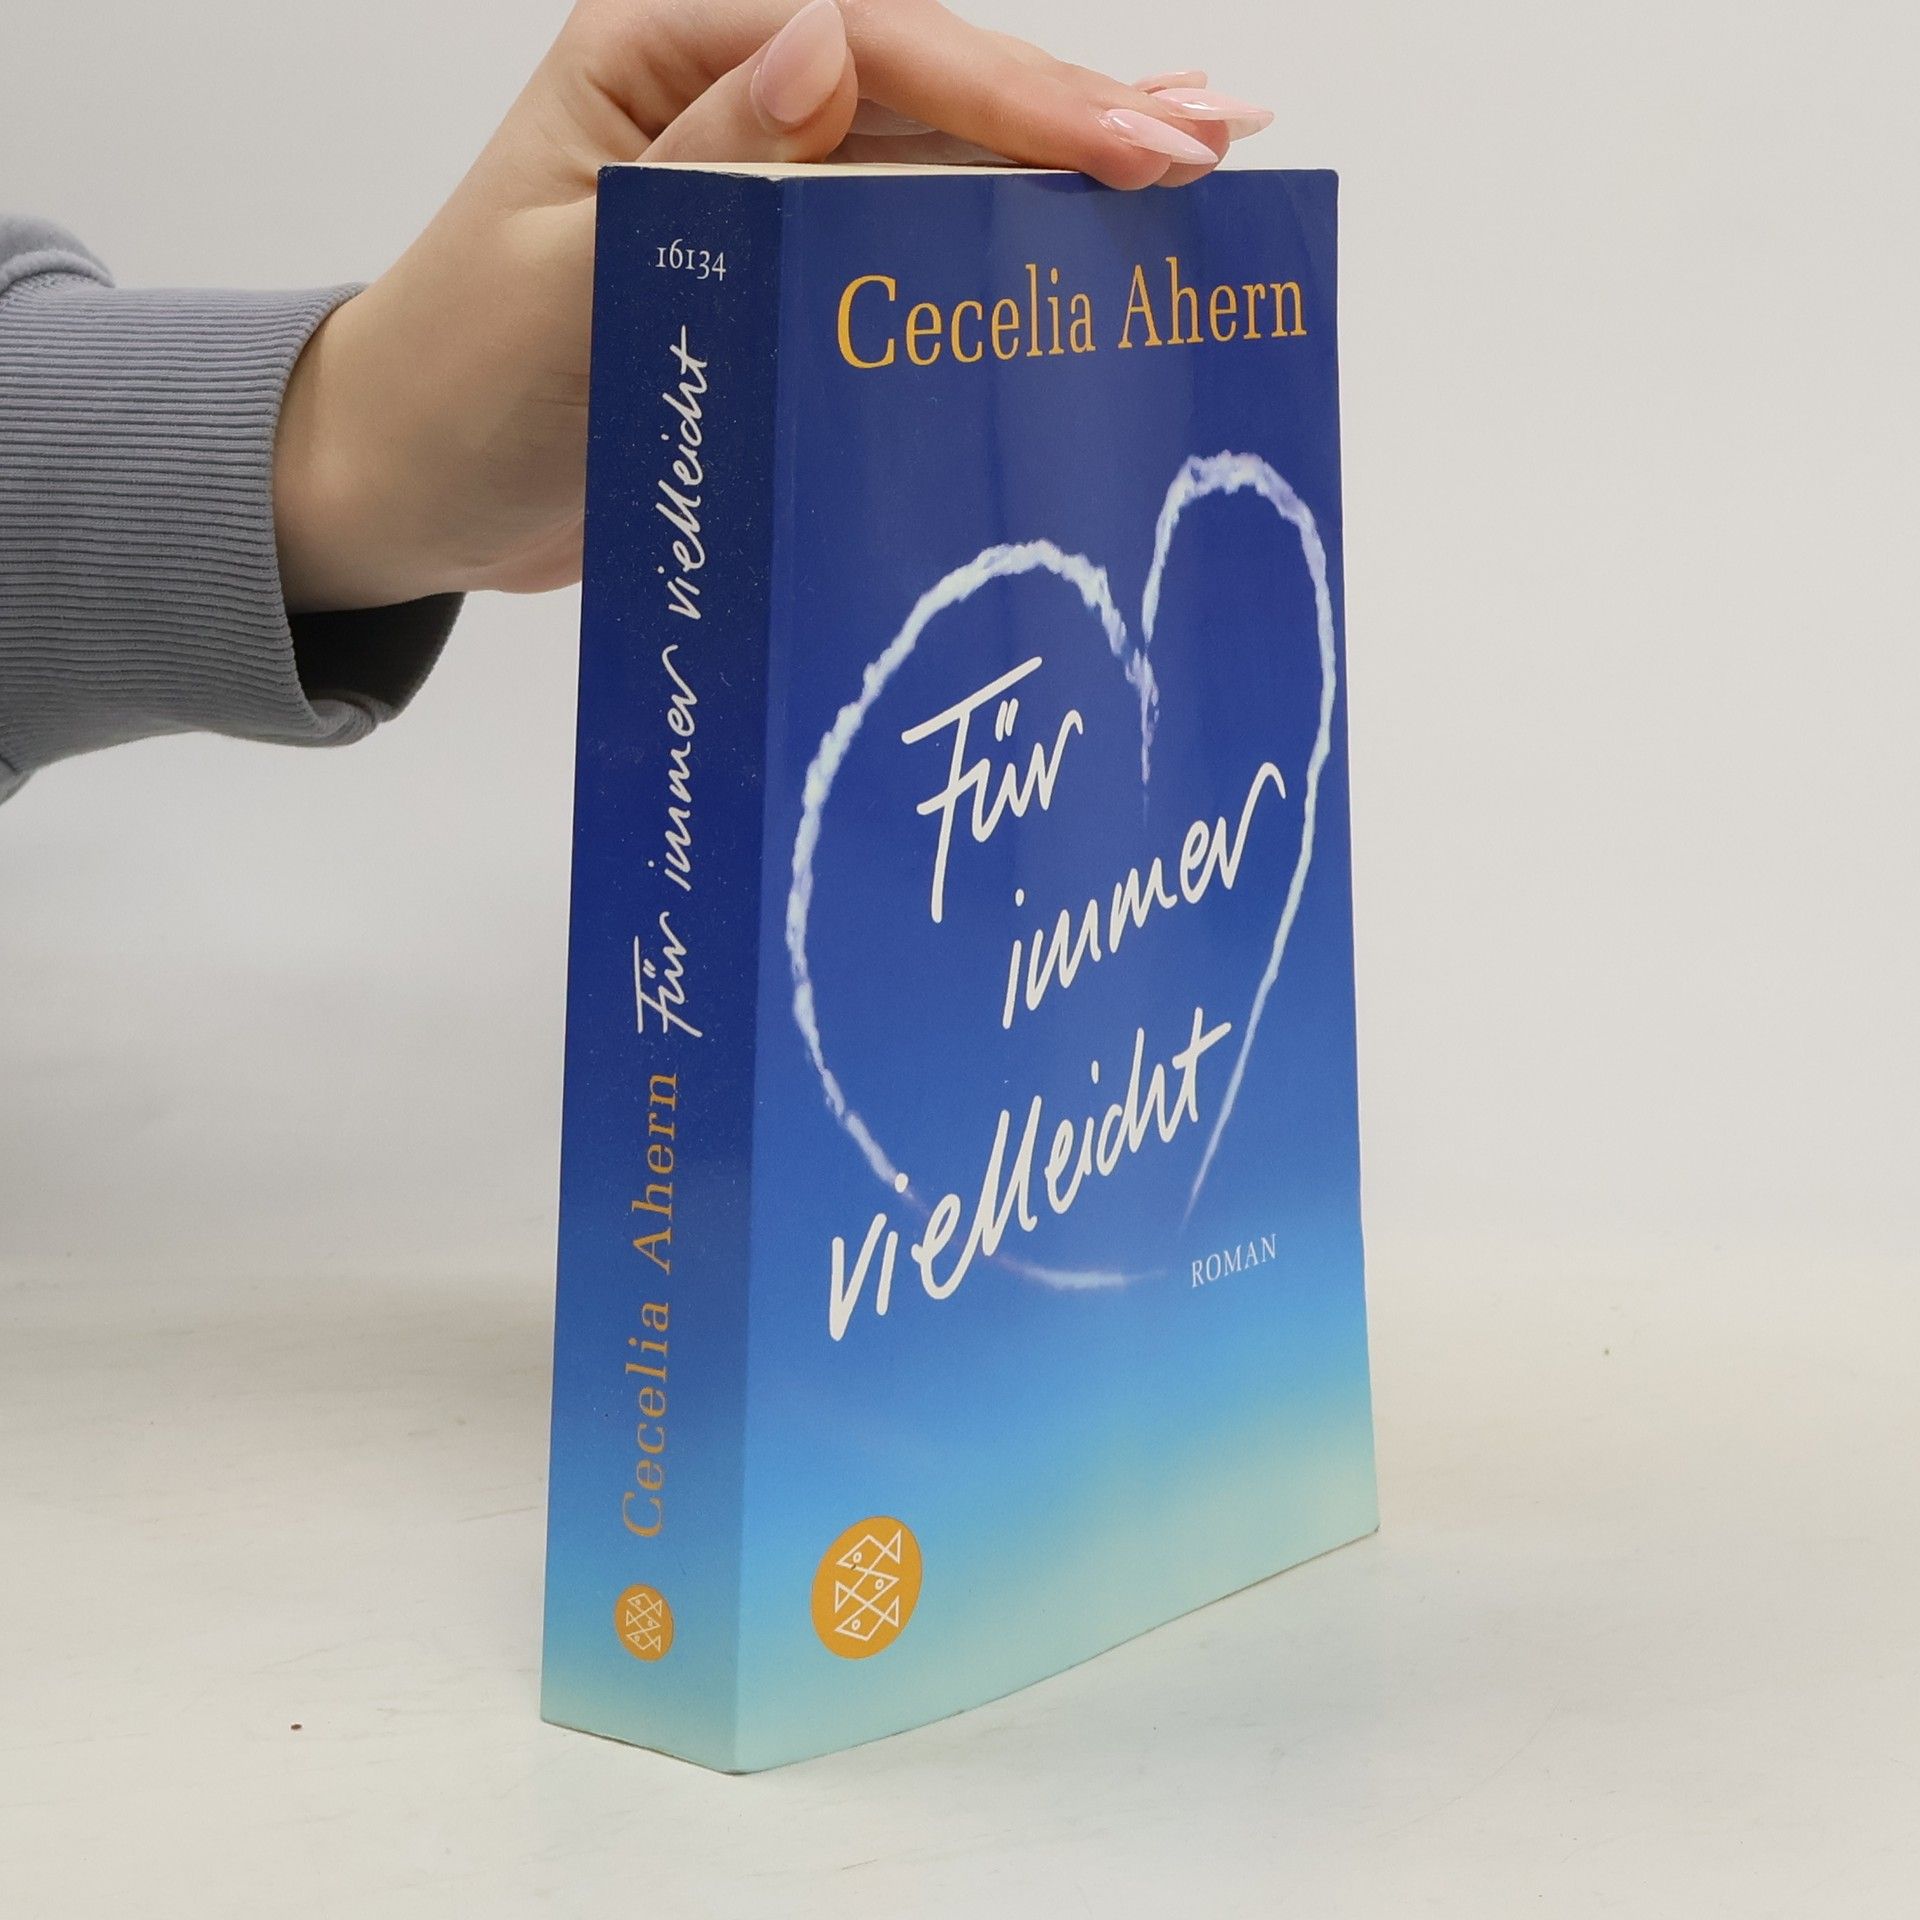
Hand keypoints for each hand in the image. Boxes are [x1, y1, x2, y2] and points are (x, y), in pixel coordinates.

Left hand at [273, 0, 1273, 611]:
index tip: (1139, 150)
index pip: (878, 48)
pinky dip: (1005, 231)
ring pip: (941, 152)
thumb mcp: (574, 275)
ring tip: (1204, 155)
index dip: (1017, 97)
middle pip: (933, 83)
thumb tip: (827, 47)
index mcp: (664, 52)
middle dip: (1076, 111)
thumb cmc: (463, 386)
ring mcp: (763, 178)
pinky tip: (1093, 223)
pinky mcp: (781, 263)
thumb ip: (705, 166)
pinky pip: (910, 233)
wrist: (416, 489)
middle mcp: (726, 96)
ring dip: (1067, 159)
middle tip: (1220, 137)